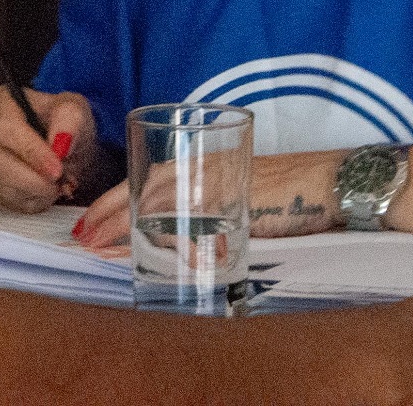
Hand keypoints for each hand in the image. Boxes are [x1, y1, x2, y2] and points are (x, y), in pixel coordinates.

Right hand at [0, 87, 95, 212]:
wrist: (65, 144)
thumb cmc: (65, 122)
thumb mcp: (76, 109)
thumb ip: (70, 120)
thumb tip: (61, 143)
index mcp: (0, 101)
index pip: (6, 128)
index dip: (31, 152)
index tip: (56, 170)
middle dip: (34, 178)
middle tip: (61, 182)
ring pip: (1, 185)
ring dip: (36, 190)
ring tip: (57, 182)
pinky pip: (7, 201)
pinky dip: (33, 200)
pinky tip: (46, 188)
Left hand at [74, 148, 346, 248]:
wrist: (330, 181)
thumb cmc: (286, 187)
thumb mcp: (233, 188)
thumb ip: (202, 205)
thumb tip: (166, 233)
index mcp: (199, 160)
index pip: (143, 178)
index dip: (111, 201)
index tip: (87, 224)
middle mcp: (202, 168)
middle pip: (141, 189)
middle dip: (107, 215)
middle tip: (82, 240)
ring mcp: (216, 185)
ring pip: (157, 204)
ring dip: (126, 228)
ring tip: (99, 248)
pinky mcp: (234, 204)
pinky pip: (192, 223)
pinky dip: (167, 240)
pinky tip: (149, 252)